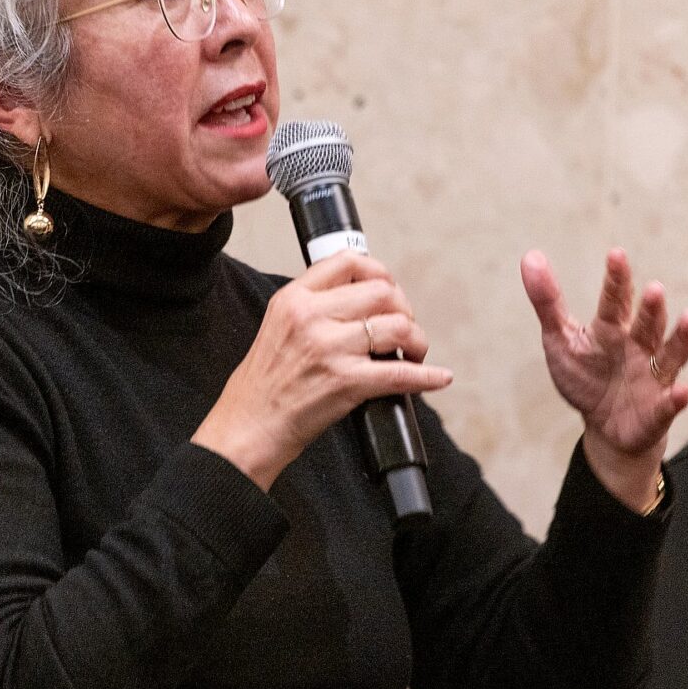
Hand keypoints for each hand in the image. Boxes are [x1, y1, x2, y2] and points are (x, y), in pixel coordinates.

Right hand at [195, 252, 452, 489]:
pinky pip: (401, 374)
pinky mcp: (346, 382)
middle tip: (404, 330)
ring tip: (415, 354)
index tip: (389, 290)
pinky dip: (428, 376)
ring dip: (417, 341)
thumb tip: (363, 298)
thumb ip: (314, 307)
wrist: (247, 427)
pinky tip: (439, 377)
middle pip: (382, 292)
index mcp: (294, 299)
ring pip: (398, 326)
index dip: (380, 272)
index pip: (348, 262)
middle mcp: (312, 317)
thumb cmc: (264, 384)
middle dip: (405, 309)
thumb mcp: (278, 326)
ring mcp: (330, 349)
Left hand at [520, 248, 687, 511]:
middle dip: (651, 308)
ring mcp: (652, 377)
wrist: (606, 427)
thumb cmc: (585, 376)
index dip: (616, 280)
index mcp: (612, 328)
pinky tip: (682, 392)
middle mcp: (638, 347)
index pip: (615, 301)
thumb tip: (530, 255)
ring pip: (670, 355)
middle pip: (648, 324)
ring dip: (681, 338)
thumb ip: (547, 301)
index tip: (616, 255)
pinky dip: (677, 399)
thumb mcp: (560, 339)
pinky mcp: (658, 411)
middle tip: (654, 289)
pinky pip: (669, 404)